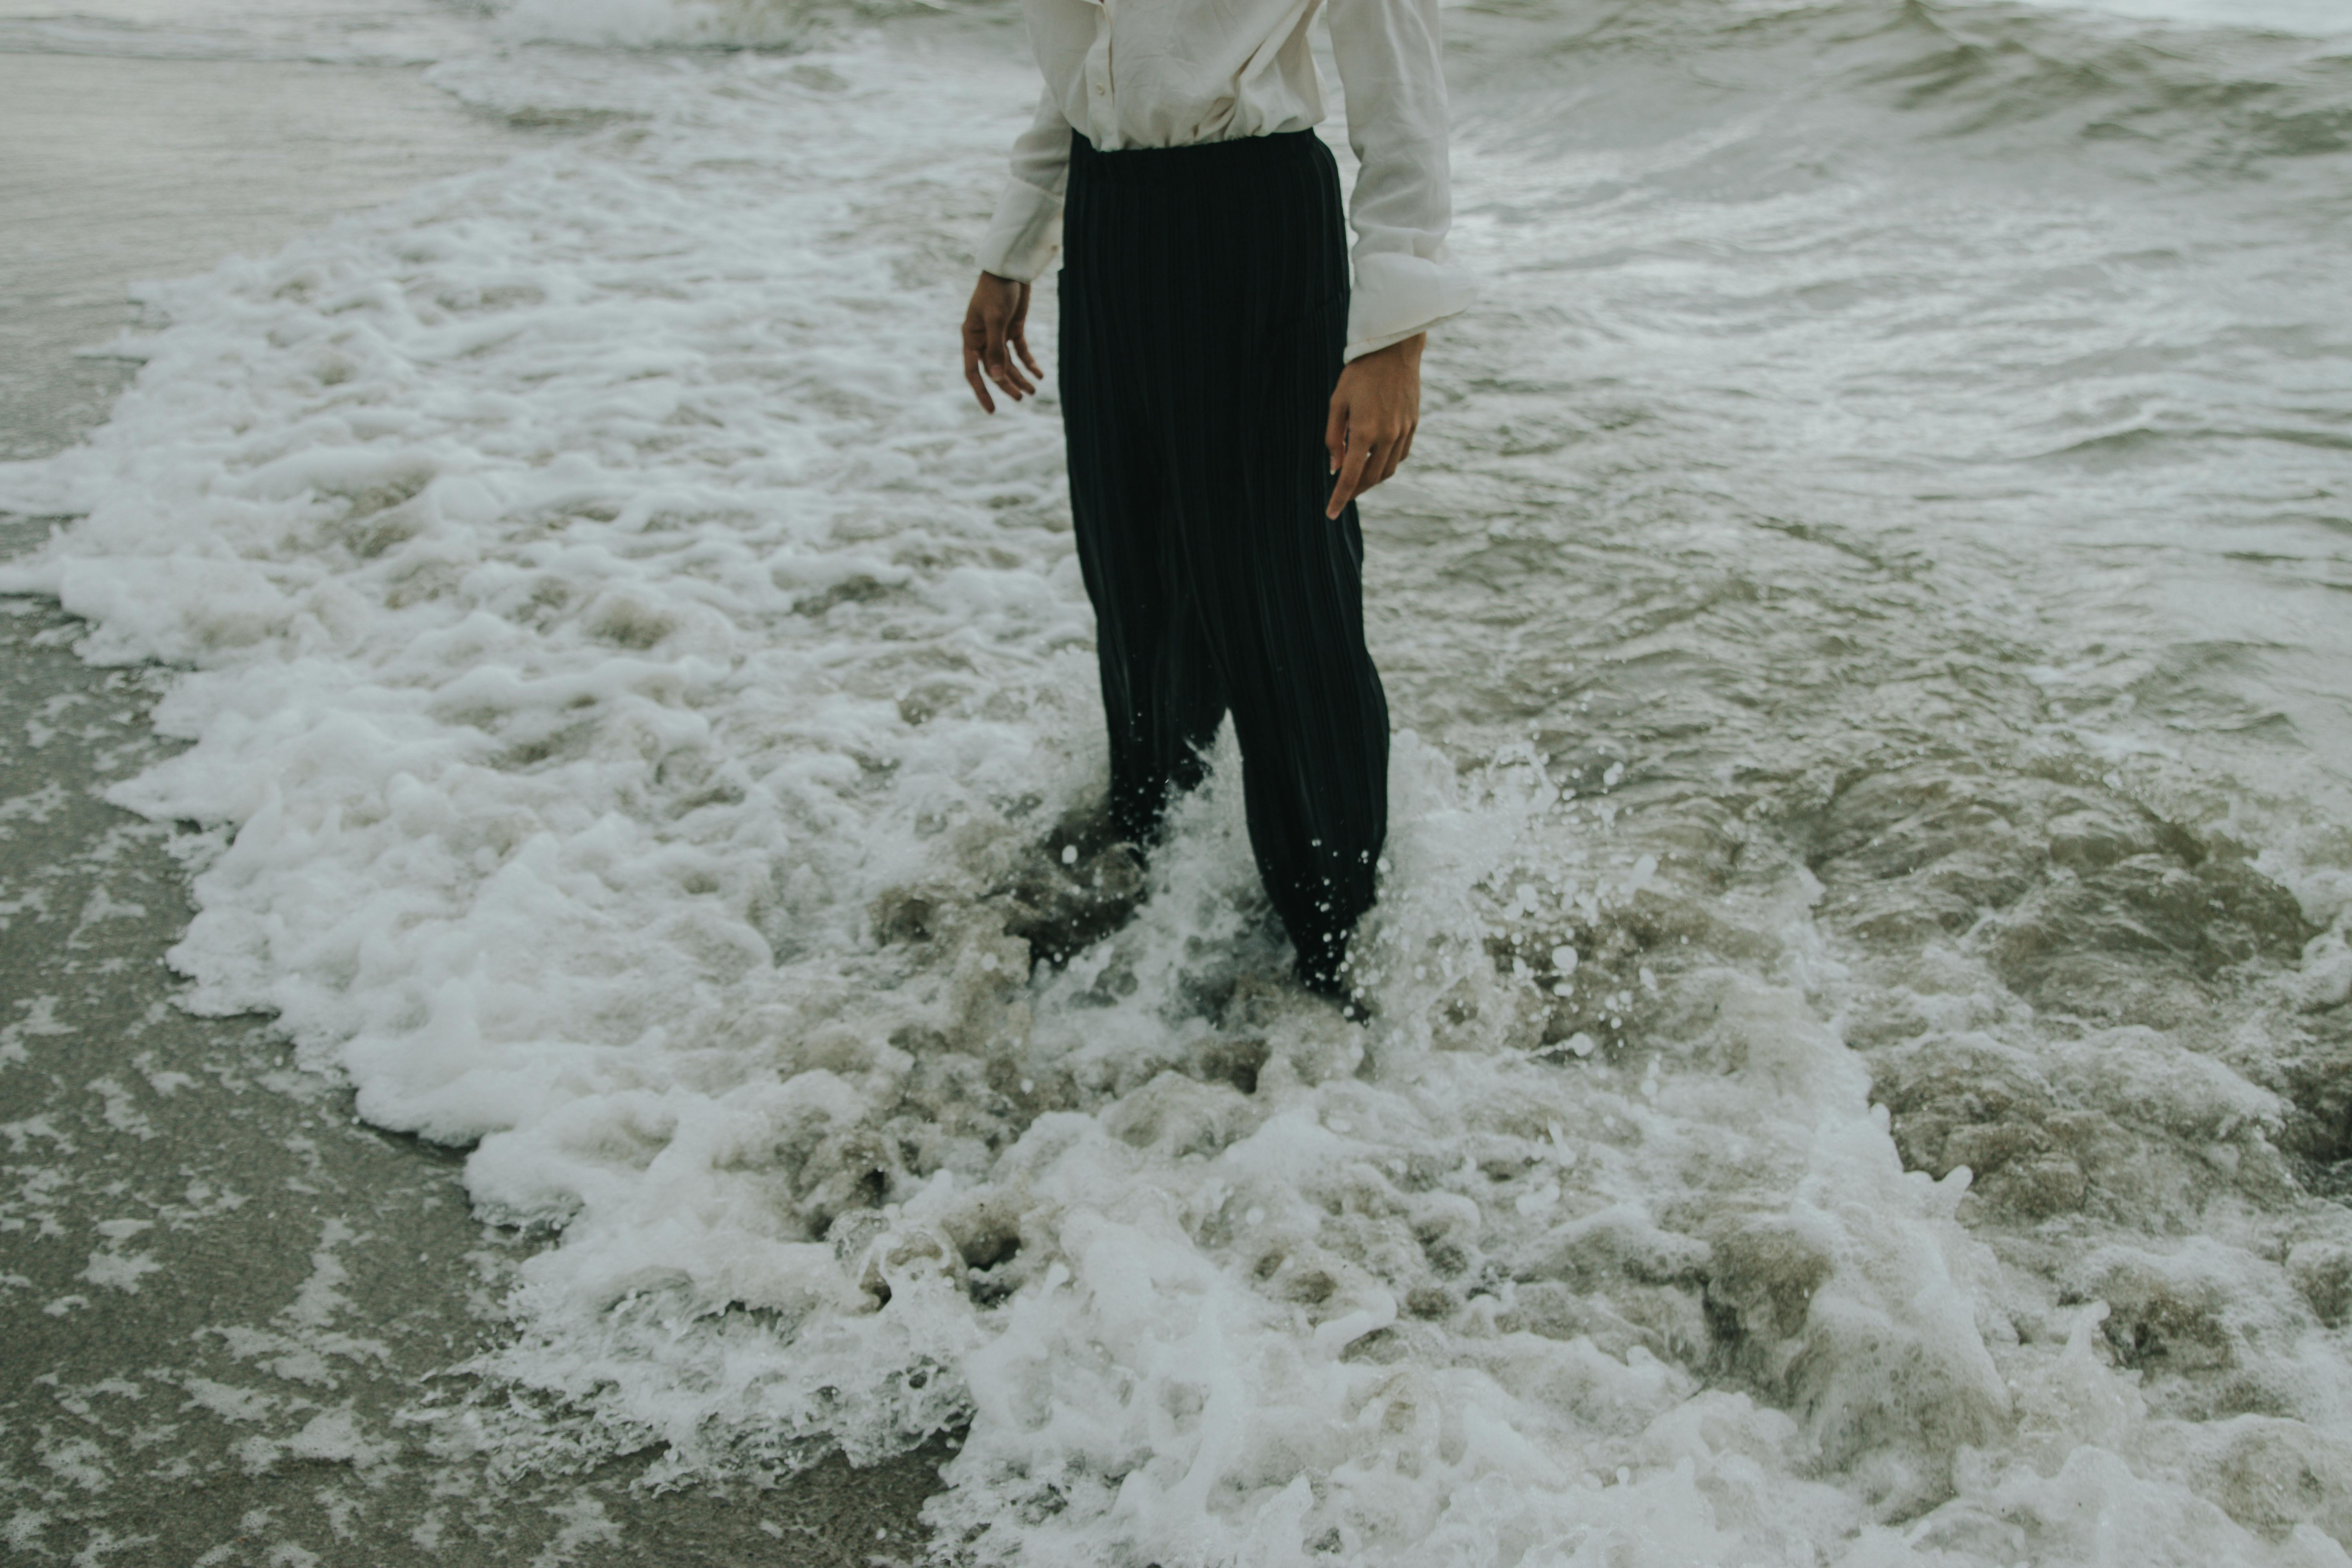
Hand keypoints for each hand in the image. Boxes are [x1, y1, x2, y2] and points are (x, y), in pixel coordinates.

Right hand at [963, 271, 1040, 412]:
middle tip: (1021, 398)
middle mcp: (983, 339)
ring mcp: (998, 334)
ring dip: (1020, 377)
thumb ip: (996, 349)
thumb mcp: (996, 320)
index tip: (991, 410)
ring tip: (1033, 390)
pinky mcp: (1013, 328)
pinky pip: (1020, 352)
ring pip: (1008, 363)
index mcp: (971, 338)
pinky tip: (1039, 374)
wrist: (1010, 268)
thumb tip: (997, 378)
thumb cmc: (997, 291)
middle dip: (1007, 385)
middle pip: (994, 370)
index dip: (982, 392)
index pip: (973, 372)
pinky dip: (1029, 363)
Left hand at [1324, 333, 1423, 518]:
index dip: (1339, 498)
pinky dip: (1387, 464)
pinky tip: (1376, 460)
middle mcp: (1387, 436)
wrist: (1393, 350)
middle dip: (1355, 490)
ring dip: (1372, 479)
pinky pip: (1400, 455)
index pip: (1350, 477)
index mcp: (1364, 432)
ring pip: (1388, 469)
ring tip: (1357, 479)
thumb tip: (1334, 466)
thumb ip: (1334, 437)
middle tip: (1342, 495)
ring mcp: (1403, 431)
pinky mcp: (1413, 424)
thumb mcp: (1337, 403)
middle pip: (1371, 478)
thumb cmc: (1359, 374)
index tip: (1331, 514)